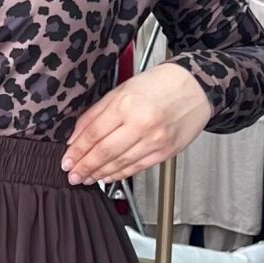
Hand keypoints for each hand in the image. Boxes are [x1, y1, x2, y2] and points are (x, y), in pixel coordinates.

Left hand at [62, 63, 212, 186]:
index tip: (67, 161)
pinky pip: (136, 168)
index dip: (77, 151)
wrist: (196, 87)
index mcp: (127, 104)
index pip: (94, 134)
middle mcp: (141, 123)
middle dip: (85, 167)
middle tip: (73, 175)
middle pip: (104, 152)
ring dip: (99, 174)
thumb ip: (97, 113)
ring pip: (119, 164)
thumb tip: (75, 137)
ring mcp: (154, 140)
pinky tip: (107, 177)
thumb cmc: (160, 85)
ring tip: (87, 178)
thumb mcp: (123, 89)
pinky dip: (119, 174)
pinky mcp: (164, 152)